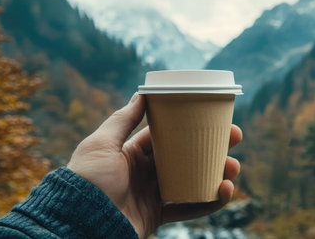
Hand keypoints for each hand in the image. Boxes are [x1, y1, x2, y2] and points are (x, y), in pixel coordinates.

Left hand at [67, 93, 241, 238]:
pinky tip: (224, 192)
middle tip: (234, 139)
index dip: (190, 127)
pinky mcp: (156, 216)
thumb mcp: (102, 143)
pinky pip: (187, 209)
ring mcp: (152, 194)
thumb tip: (141, 93)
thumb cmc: (88, 179)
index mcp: (132, 152)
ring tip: (233, 169)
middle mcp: (144, 172)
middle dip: (210, 148)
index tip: (211, 118)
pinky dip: (207, 202)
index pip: (167, 135)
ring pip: (191, 181)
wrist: (79, 220)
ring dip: (215, 174)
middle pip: (184, 157)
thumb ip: (123, 119)